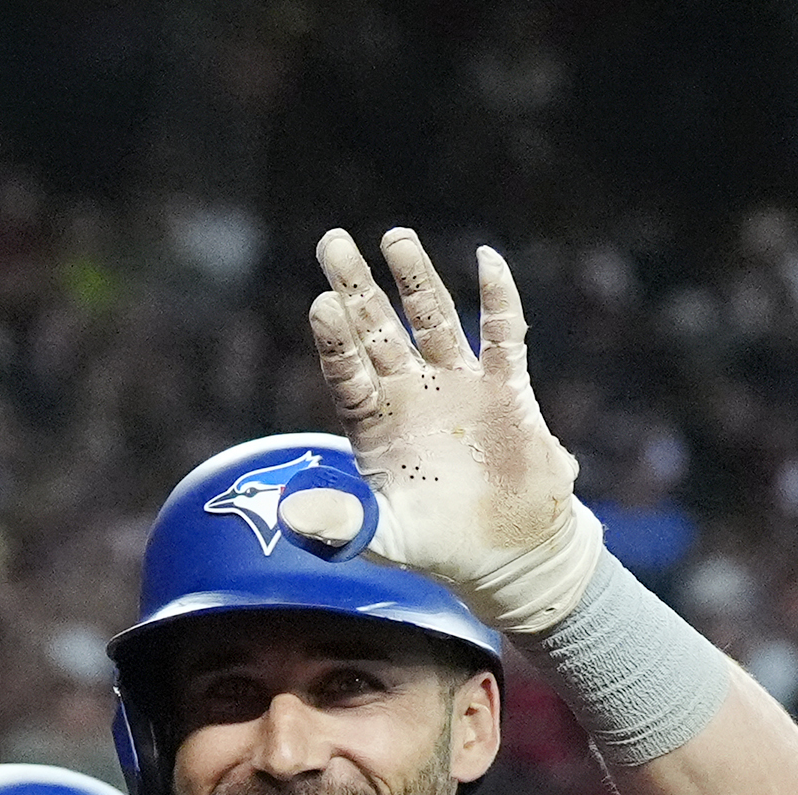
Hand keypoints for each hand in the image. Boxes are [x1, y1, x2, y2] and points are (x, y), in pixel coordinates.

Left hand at [304, 227, 593, 636]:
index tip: (320, 303)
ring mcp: (458, 387)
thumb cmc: (438, 545)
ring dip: (415, 280)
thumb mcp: (385, 537)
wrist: (508, 555)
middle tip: (332, 242)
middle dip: (357, 287)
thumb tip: (289, 512)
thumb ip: (340, 524)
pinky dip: (498, 298)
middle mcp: (411, 394)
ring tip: (394, 236)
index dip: (336, 340)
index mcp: (375, 424)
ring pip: (434, 320)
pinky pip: (504, 335)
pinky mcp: (507, 391)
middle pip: (378, 329)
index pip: (346, 371)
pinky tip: (485, 259)